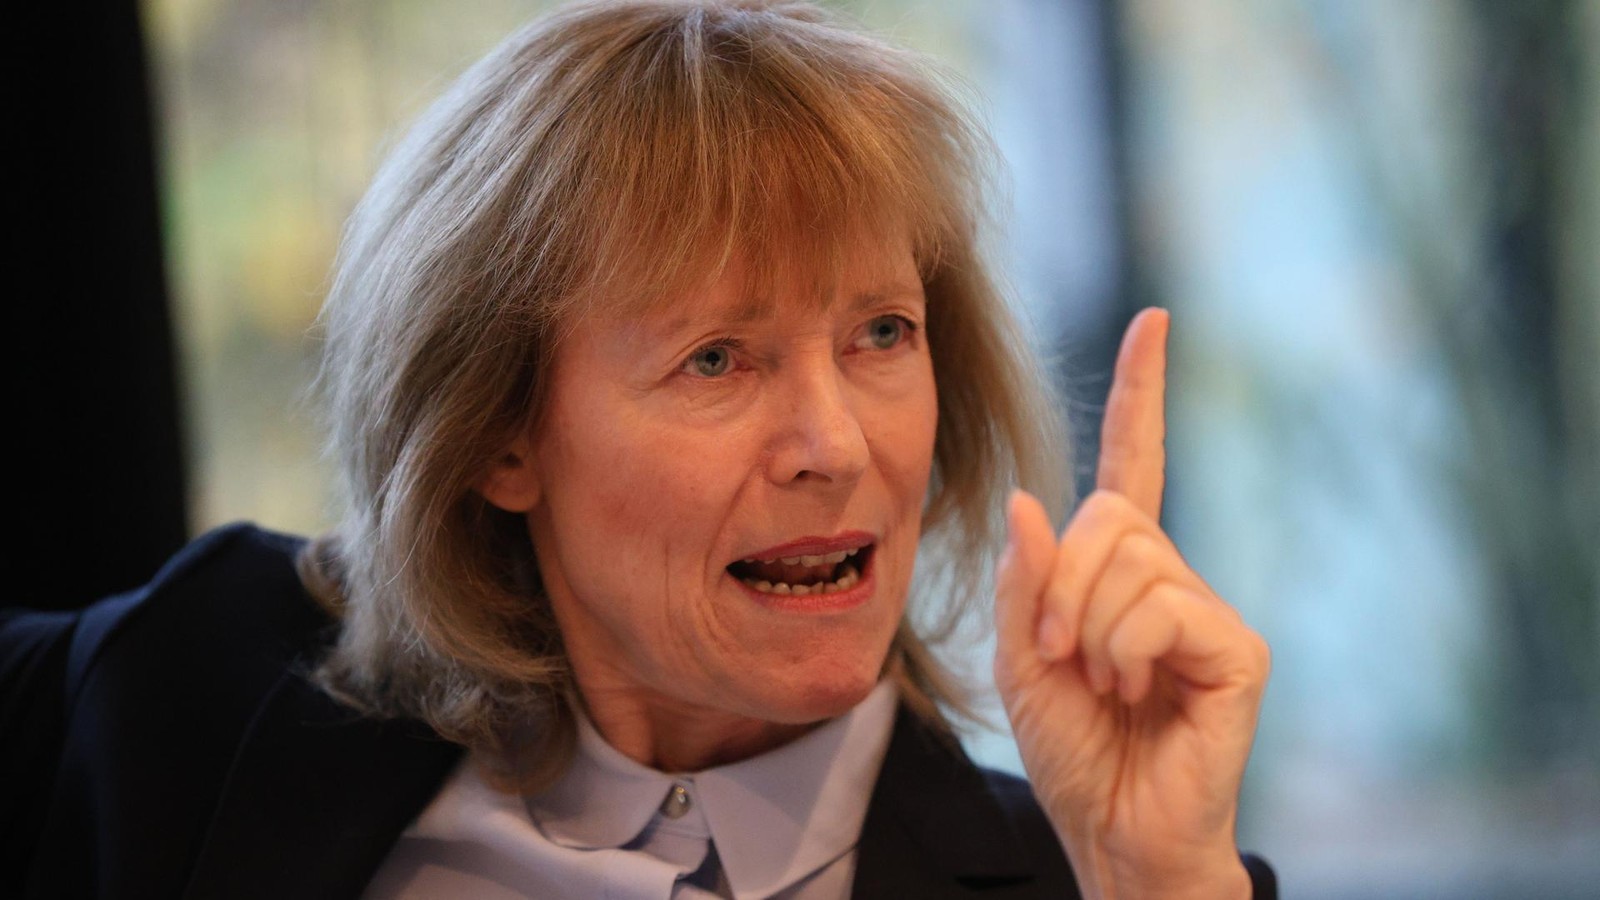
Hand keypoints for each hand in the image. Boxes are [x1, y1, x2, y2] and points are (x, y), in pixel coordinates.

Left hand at [993, 308, 1269, 899]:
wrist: (1114, 830)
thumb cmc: (1072, 750)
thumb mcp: (1020, 660)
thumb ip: (1024, 583)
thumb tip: (1030, 499)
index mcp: (1118, 570)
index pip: (1132, 462)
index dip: (1140, 392)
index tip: (1154, 320)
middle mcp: (1170, 575)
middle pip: (1108, 512)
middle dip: (1060, 583)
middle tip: (1059, 655)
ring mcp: (1207, 608)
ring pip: (1132, 558)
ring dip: (1088, 627)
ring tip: (1101, 683)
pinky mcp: (1237, 648)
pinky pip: (1164, 607)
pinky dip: (1125, 649)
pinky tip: (1135, 689)